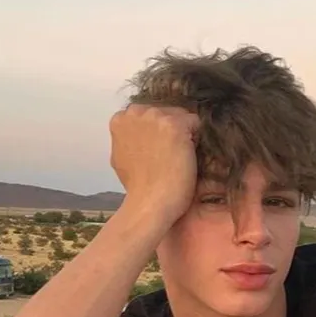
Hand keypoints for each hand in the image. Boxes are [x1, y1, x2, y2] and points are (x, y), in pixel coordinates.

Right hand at [109, 104, 199, 226]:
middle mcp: (135, 112)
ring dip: (184, 134)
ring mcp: (154, 117)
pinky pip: (195, 123)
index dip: (157, 133)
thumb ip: (129, 138)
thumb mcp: (122, 155)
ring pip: (181, 117)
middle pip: (165, 112)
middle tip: (167, 157)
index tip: (156, 152)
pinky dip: (195, 139)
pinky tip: (185, 158)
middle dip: (170, 131)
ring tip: (175, 158)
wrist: (148, 204)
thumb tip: (139, 134)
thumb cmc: (138, 186)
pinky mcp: (174, 125)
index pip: (149, 115)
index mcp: (120, 119)